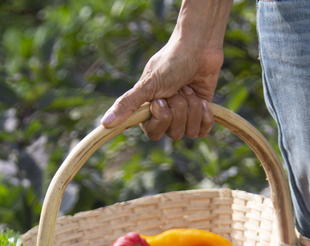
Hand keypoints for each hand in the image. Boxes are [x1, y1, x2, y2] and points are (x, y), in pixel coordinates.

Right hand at [100, 2, 230, 140]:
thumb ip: (127, 104)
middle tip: (179, 90)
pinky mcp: (201, 115)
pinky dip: (205, 115)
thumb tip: (104, 123)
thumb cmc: (171, 62)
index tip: (162, 99)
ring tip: (189, 89)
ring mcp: (184, 116)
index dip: (161, 118)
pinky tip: (203, 100)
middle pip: (174, 133)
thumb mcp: (148, 84)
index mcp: (149, 110)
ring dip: (192, 108)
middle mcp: (166, 116)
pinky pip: (203, 131)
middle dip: (179, 110)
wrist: (199, 48)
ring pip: (189, 132)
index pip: (153, 133)